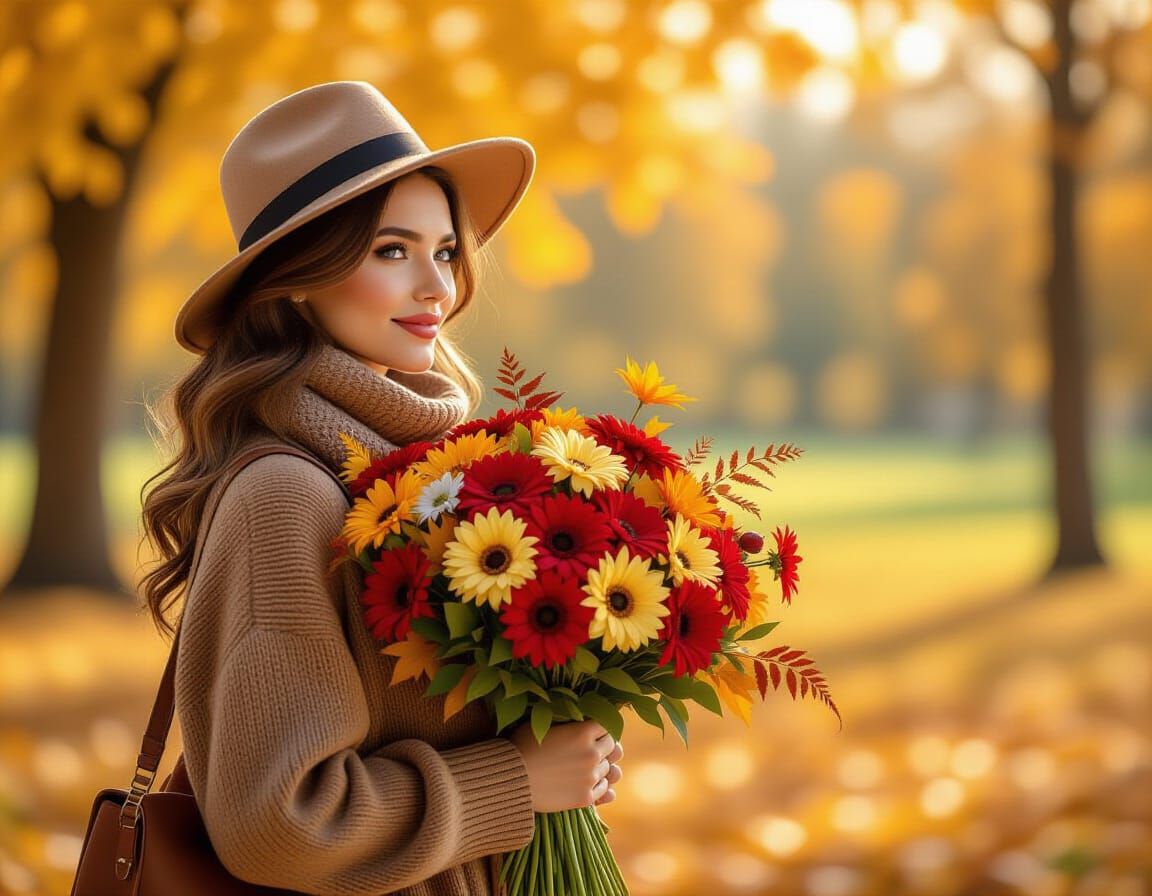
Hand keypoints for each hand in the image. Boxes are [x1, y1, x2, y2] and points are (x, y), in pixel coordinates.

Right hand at [509, 719, 624, 812]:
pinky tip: (585, 781)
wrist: (510, 780)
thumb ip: (568, 720)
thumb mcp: (544, 723)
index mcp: (583, 732)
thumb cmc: (522, 747)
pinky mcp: (585, 798)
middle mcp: (592, 754)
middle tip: (591, 748)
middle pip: (613, 746)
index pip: (609, 725)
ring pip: (610, 769)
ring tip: (585, 766)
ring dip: (601, 766)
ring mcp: (590, 777)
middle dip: (604, 746)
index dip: (602, 727)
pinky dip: (598, 785)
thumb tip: (581, 714)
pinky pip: (605, 789)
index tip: (595, 730)